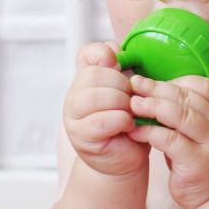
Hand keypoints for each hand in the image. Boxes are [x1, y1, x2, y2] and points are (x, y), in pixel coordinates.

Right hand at [63, 42, 149, 176]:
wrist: (127, 156)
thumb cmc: (130, 120)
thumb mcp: (130, 90)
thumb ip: (125, 69)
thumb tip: (119, 52)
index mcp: (87, 78)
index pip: (86, 54)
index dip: (103, 53)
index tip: (119, 64)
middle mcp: (75, 95)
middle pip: (94, 75)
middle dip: (121, 84)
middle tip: (134, 98)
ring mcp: (74, 116)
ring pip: (95, 97)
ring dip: (121, 103)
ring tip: (132, 112)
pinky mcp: (81, 137)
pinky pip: (101, 121)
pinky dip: (121, 120)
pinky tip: (129, 125)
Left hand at [127, 75, 208, 208]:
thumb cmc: (201, 156)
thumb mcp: (200, 128)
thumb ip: (183, 109)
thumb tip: (149, 88)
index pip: (202, 85)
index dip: (176, 80)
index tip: (152, 81)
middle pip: (187, 97)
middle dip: (157, 89)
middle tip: (135, 84)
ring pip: (180, 115)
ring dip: (152, 106)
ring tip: (133, 104)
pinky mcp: (197, 162)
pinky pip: (170, 140)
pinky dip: (150, 132)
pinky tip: (135, 131)